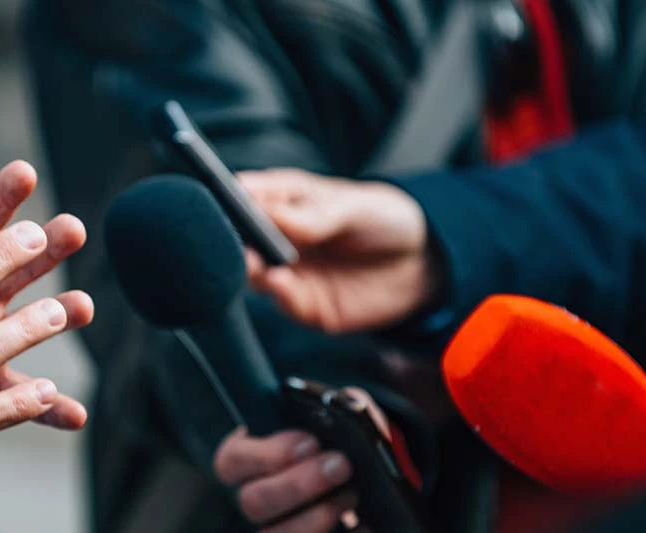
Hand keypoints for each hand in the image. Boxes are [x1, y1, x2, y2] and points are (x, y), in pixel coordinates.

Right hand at [213, 389, 388, 532]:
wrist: (363, 476)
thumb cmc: (337, 441)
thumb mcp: (338, 416)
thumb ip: (338, 406)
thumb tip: (352, 404)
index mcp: (248, 459)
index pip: (231, 460)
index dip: (266, 454)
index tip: (310, 441)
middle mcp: (255, 497)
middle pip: (253, 502)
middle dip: (298, 484)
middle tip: (340, 465)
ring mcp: (275, 527)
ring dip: (316, 516)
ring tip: (351, 495)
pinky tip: (364, 525)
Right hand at [239, 168, 437, 332]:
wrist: (422, 263)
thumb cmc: (382, 219)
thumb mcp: (353, 205)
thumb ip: (314, 214)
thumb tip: (271, 216)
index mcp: (282, 200)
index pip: (241, 195)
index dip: (227, 199)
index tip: (224, 205)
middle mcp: (276, 236)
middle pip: (238, 239)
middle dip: (232, 242)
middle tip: (239, 242)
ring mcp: (287, 271)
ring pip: (252, 274)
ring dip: (252, 270)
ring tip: (258, 264)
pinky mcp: (304, 304)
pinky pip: (283, 302)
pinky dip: (278, 295)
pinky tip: (280, 284)